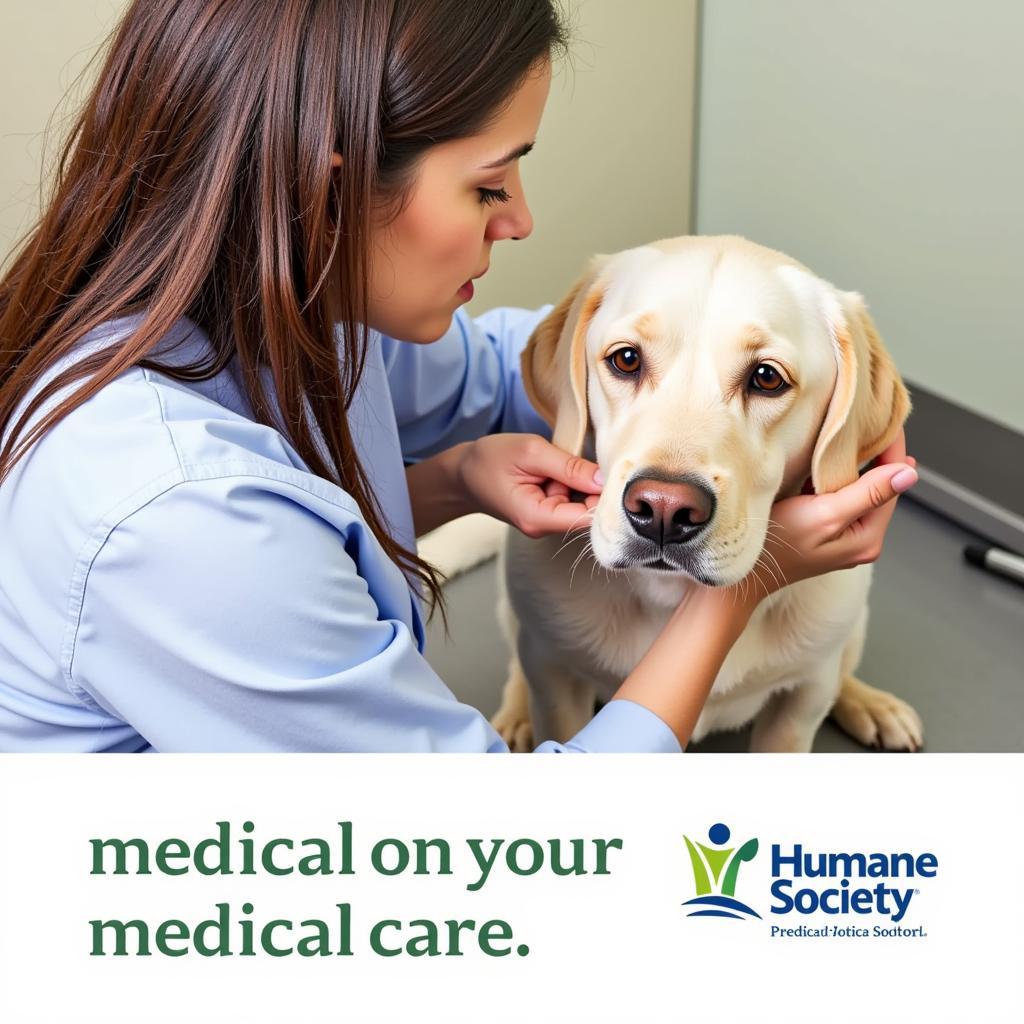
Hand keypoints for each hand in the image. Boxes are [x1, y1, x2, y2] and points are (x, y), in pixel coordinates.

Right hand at [456, 434, 602, 537]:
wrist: (461, 473)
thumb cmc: (488, 460)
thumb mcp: (530, 453)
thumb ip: (569, 466)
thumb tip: (605, 478)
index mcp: (538, 518)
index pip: (588, 517)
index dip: (605, 496)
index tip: (613, 471)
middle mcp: (545, 526)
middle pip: (587, 511)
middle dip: (592, 485)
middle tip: (584, 457)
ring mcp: (546, 520)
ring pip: (580, 502)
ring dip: (580, 480)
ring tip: (562, 459)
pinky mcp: (546, 510)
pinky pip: (570, 497)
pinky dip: (570, 480)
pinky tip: (558, 467)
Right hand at [740, 429, 917, 603]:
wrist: (742, 573)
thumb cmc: (778, 545)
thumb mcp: (825, 515)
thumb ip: (867, 494)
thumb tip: (910, 473)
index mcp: (868, 537)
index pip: (892, 483)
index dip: (893, 449)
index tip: (890, 417)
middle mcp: (860, 538)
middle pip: (878, 486)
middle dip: (877, 453)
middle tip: (871, 417)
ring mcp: (841, 535)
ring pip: (858, 489)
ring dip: (855, 462)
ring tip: (853, 430)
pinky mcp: (822, 530)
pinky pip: (838, 495)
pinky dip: (836, 474)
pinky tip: (828, 458)